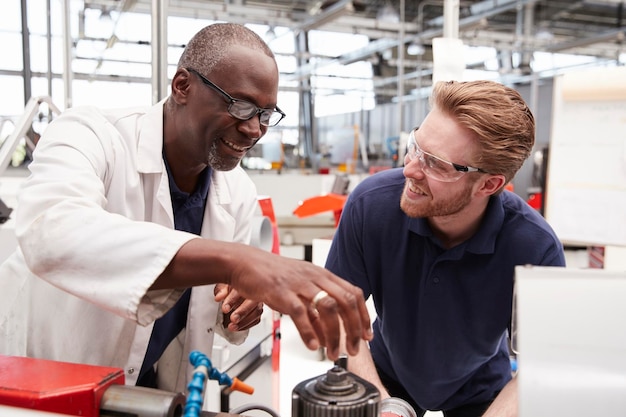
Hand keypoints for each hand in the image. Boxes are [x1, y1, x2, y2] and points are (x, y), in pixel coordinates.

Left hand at [214, 284, 263, 331]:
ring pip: (257, 312)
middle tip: (233, 318)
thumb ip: (221, 291)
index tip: (225, 308)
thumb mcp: (224, 286)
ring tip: (232, 326)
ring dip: (244, 321)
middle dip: (242, 311)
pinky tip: (237, 327)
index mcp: (246, 282)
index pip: (242, 290)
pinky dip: (247, 325)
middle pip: (253, 301)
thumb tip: (219, 297)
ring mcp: (258, 301)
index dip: (232, 300)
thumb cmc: (232, 285)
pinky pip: (256, 319)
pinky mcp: (258, 311)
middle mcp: (255, 291)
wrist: (237, 287)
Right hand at [229, 246, 372, 360]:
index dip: (363, 316)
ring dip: (335, 334)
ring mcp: (299, 283)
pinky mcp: (281, 292)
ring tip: (333, 352)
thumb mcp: (299, 288)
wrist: (245, 262)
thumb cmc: (271, 275)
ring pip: (327, 308)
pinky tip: (313, 345)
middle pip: (346, 302)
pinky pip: (301, 312)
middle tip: (353, 349)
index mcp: (322, 274)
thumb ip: (314, 310)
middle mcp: (314, 277)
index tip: (367, 335)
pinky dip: (309, 332)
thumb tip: (327, 335)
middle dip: (354, 329)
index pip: (353, 293)